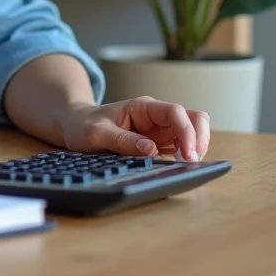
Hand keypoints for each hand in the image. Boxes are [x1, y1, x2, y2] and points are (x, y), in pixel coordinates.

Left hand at [56, 96, 210, 161]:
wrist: (75, 126)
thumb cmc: (84, 125)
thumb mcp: (97, 133)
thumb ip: (123, 141)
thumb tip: (151, 150)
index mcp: (143, 107)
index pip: (175, 113)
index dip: (187, 132)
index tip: (187, 155)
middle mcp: (156, 117)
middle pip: (193, 119)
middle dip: (199, 139)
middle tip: (191, 162)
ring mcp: (159, 131)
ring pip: (192, 133)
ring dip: (195, 149)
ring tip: (186, 166)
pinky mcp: (158, 144)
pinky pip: (181, 148)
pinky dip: (185, 157)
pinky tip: (179, 167)